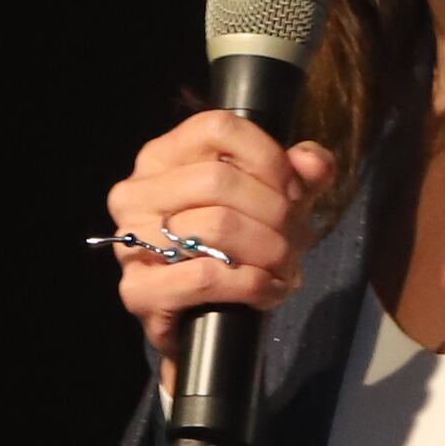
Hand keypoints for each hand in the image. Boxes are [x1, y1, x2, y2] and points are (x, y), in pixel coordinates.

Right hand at [109, 110, 337, 368]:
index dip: (268, 157)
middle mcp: (137, 192)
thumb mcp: (273, 201)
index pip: (217, 128)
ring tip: (287, 264)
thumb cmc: (236, 246)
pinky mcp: (138, 290)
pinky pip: (206, 277)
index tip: (296, 191)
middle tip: (298, 237)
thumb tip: (313, 163)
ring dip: (269, 249)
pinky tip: (269, 290)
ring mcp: (131, 241)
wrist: (203, 317)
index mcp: (164, 156)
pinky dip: (251, 285)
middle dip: (276, 212)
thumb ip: (300, 174)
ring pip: (215, 226)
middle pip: (219, 180)